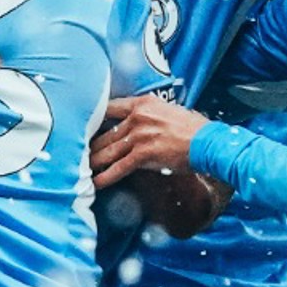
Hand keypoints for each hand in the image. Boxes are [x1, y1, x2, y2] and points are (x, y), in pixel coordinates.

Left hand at [90, 94, 210, 188]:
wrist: (207, 142)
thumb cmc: (193, 129)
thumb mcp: (168, 111)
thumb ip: (149, 116)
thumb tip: (137, 126)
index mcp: (143, 103)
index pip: (110, 107)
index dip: (95, 118)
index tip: (86, 126)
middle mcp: (137, 117)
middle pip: (105, 132)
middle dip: (91, 145)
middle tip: (79, 153)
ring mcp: (139, 135)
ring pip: (108, 150)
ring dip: (93, 162)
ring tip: (81, 170)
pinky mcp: (143, 154)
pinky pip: (118, 167)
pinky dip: (105, 177)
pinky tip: (95, 183)